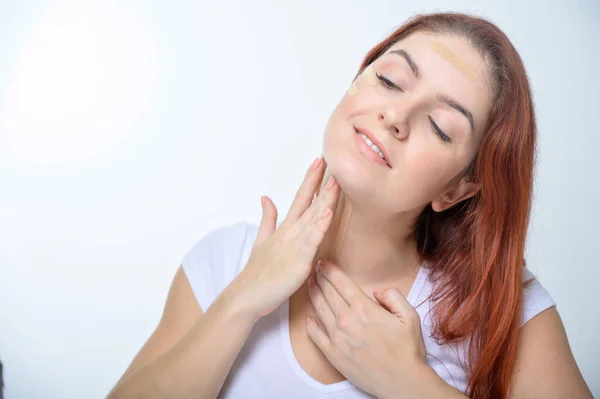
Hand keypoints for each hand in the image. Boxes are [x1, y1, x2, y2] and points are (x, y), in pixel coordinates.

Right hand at [231, 156, 340, 321]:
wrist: (246, 296)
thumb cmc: (256, 272)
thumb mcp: (262, 240)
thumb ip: (267, 218)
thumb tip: (265, 197)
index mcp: (285, 228)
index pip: (300, 197)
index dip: (310, 179)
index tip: (319, 160)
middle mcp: (290, 232)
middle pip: (309, 202)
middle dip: (321, 182)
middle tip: (332, 160)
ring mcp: (294, 245)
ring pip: (313, 217)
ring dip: (325, 199)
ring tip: (336, 180)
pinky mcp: (298, 261)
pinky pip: (312, 240)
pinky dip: (320, 226)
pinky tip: (327, 213)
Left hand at [306, 260, 437, 398]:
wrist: (402, 382)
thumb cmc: (408, 350)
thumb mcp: (409, 316)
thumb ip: (393, 296)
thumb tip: (377, 290)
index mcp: (365, 309)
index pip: (341, 283)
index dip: (330, 271)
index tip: (323, 263)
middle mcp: (347, 321)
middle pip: (327, 293)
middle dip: (319, 279)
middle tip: (313, 270)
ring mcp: (338, 338)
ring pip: (319, 310)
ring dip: (313, 295)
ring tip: (309, 285)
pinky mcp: (333, 354)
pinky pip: (315, 335)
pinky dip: (310, 324)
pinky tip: (309, 317)